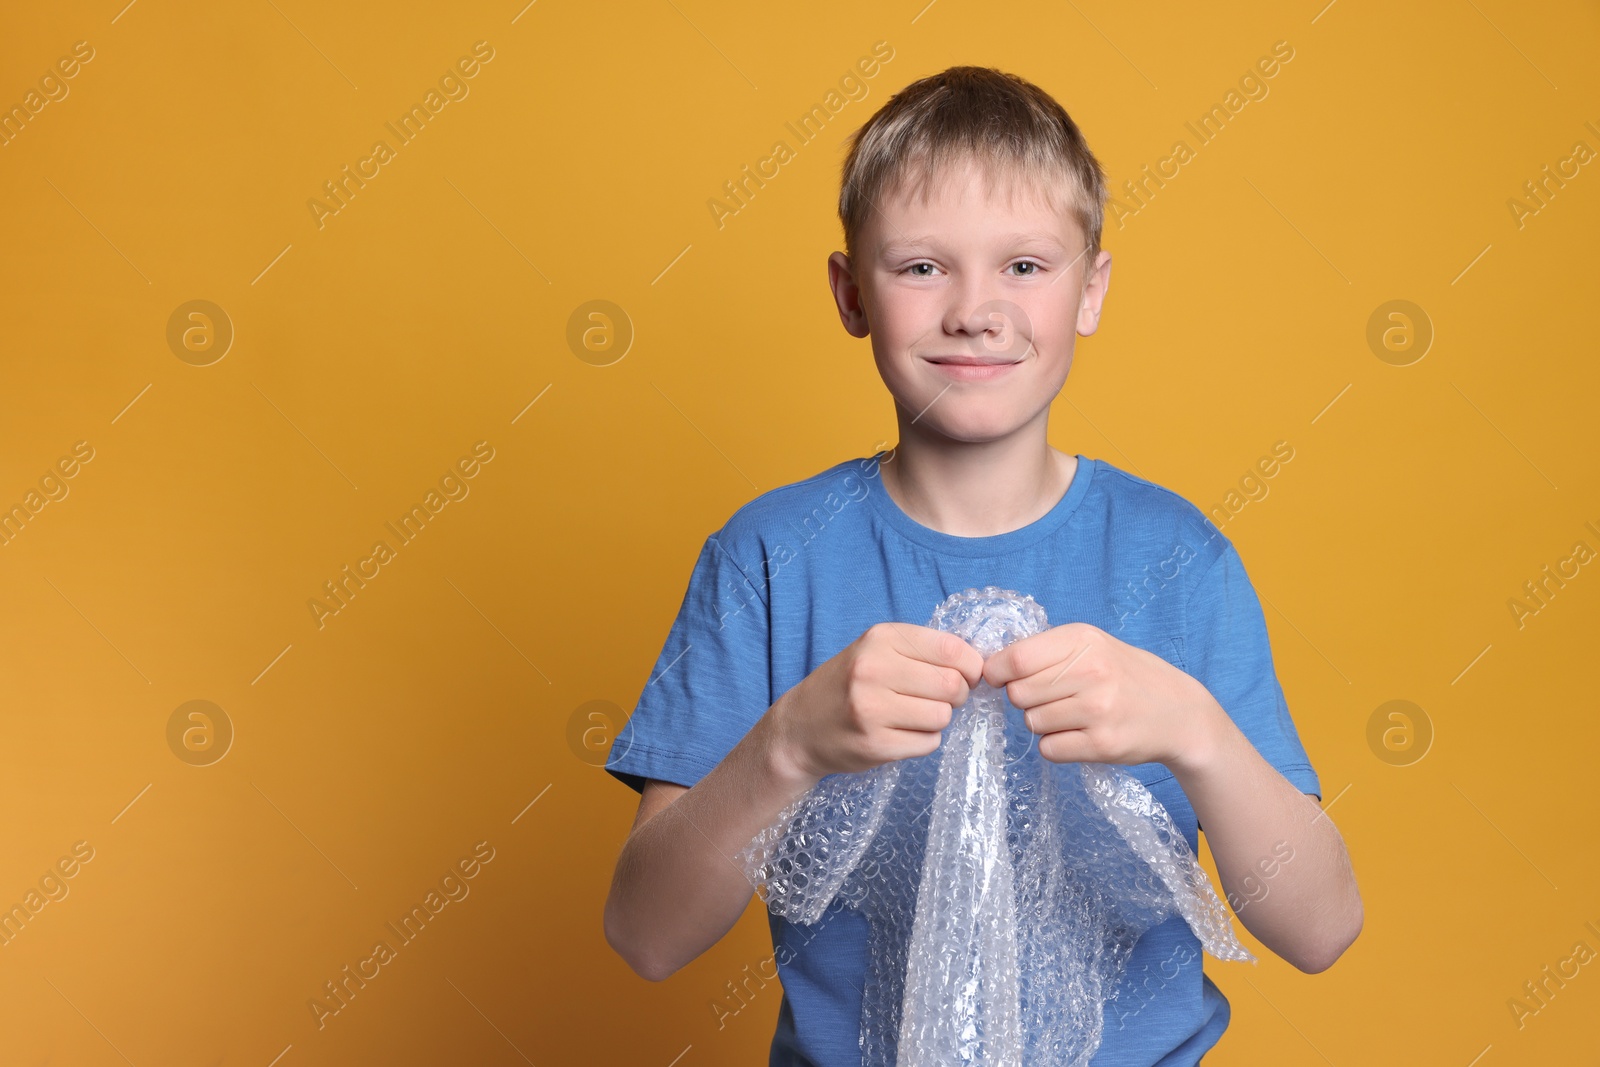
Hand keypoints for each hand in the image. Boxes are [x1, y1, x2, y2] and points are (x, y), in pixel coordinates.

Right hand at [769, 622, 985, 782]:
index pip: (952, 650)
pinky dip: (924, 740)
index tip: (967, 674)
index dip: (971, 666)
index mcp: (881, 639)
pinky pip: (929, 743)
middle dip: (957, 695)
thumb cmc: (848, 684)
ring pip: (943, 716)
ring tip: (914, 715)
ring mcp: (872, 710)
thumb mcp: (877, 650)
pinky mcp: (876, 745)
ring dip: (938, 719)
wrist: (800, 727)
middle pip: (953, 686)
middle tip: (940, 698)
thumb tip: (980, 664)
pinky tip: (901, 733)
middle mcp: (874, 670)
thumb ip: (923, 650)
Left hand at [981, 622, 1218, 769]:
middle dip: (1025, 699)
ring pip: (1031, 723)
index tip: (1003, 678)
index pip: (1013, 659)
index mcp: (1082, 640)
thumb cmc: (1124, 675)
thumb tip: (990, 667)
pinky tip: (1078, 734)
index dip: (998, 673)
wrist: (1178, 712)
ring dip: (1042, 722)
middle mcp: (1090, 671)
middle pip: (1018, 694)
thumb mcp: (1090, 645)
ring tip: (1071, 715)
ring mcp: (1097, 710)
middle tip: (1052, 698)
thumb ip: (1044, 650)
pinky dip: (1056, 745)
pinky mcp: (1102, 744)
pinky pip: (1049, 749)